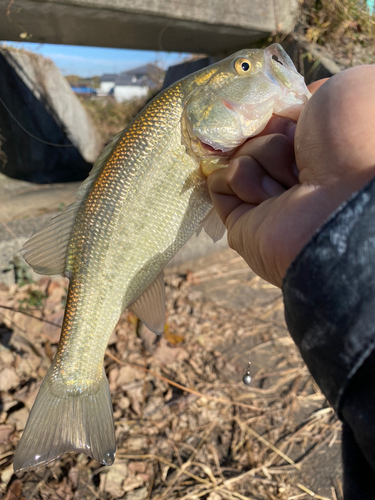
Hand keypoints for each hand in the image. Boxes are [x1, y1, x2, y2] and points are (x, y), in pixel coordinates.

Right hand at [208, 66, 374, 286]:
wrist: (345, 201)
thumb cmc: (352, 143)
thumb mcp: (338, 94)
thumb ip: (309, 93)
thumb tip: (288, 104)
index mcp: (315, 148)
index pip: (275, 119)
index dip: (279, 113)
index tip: (294, 116)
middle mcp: (291, 175)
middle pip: (253, 135)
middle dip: (270, 135)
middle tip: (296, 152)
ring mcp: (265, 200)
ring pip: (236, 155)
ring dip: (260, 158)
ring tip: (290, 183)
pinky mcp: (241, 221)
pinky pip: (218, 182)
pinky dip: (239, 181)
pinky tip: (266, 198)